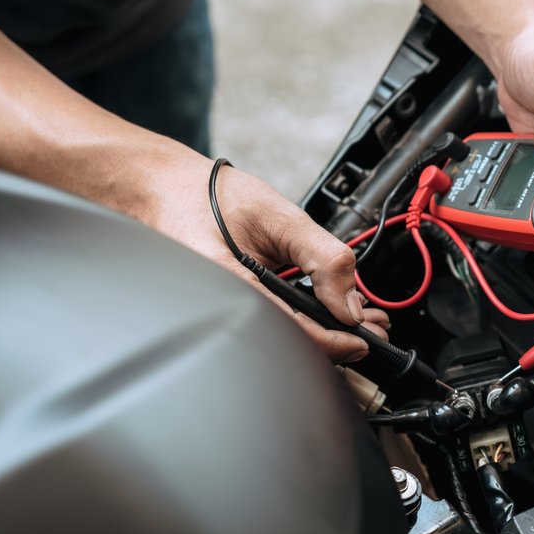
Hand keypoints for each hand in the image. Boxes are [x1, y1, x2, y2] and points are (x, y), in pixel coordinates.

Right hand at [125, 147, 389, 361]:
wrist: (162, 188)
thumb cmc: (206, 196)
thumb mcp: (278, 214)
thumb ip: (321, 255)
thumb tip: (349, 302)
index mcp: (229, 285)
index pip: (291, 333)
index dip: (333, 343)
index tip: (364, 340)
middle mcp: (221, 308)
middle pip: (287, 345)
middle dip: (334, 343)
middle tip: (372, 329)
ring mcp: (221, 311)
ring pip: (277, 339)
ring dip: (320, 334)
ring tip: (353, 319)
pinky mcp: (227, 307)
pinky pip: (266, 325)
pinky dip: (299, 322)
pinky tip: (321, 311)